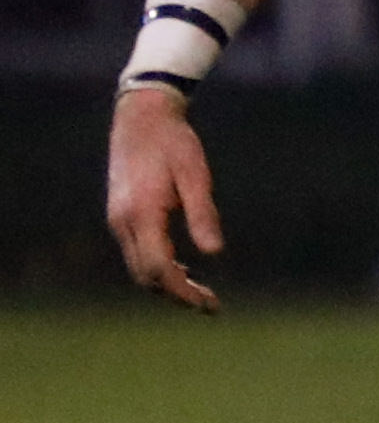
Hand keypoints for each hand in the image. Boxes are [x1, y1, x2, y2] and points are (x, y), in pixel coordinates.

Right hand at [105, 87, 225, 312]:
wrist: (142, 117)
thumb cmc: (175, 142)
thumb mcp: (196, 174)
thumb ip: (204, 214)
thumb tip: (215, 253)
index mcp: (142, 214)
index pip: (160, 269)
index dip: (184, 291)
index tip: (210, 305)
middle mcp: (123, 222)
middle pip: (146, 276)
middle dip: (177, 294)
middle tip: (211, 304)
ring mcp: (118, 220)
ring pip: (138, 268)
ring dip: (167, 283)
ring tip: (201, 292)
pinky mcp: (121, 215)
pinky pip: (137, 253)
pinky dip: (158, 267)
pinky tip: (183, 267)